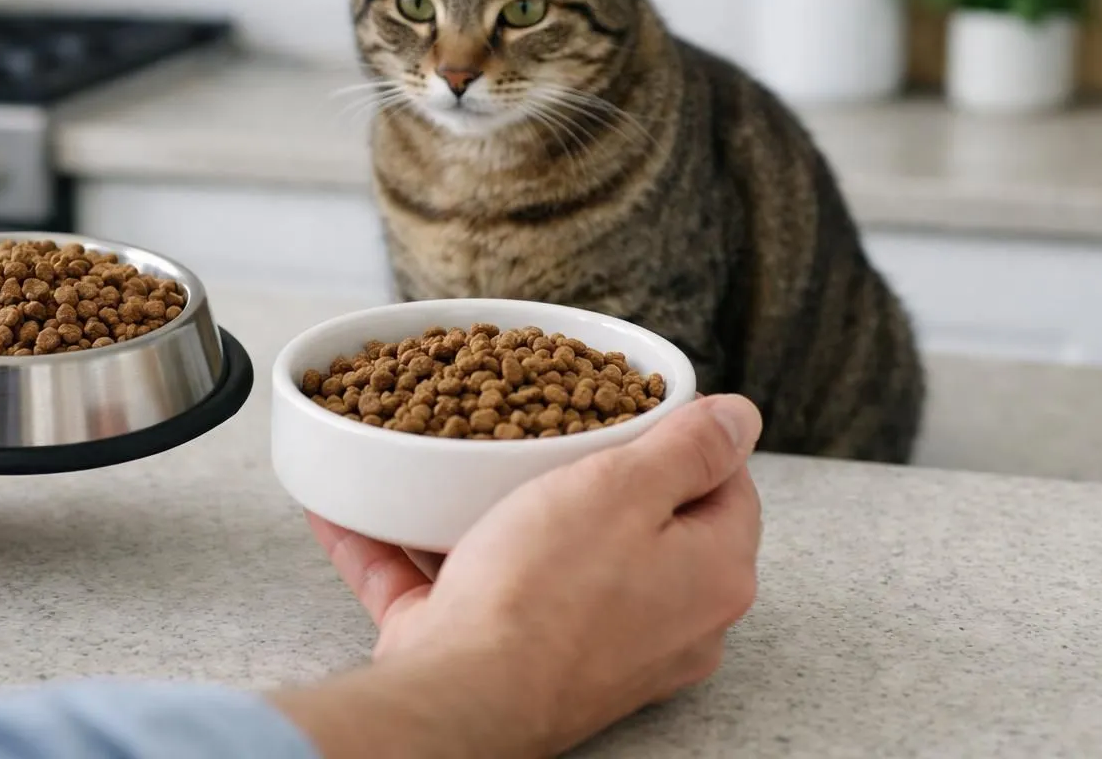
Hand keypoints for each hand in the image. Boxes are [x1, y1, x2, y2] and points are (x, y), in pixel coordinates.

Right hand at [288, 394, 762, 757]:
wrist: (462, 698)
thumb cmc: (547, 595)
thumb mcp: (627, 488)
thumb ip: (691, 448)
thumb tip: (744, 416)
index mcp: (711, 576)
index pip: (725, 487)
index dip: (686, 435)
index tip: (635, 403)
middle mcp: (665, 624)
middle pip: (639, 522)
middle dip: (586, 470)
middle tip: (545, 422)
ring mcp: (588, 649)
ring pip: (543, 558)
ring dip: (487, 509)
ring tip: (446, 457)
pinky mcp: (508, 661)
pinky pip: (458, 590)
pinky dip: (412, 554)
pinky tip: (358, 513)